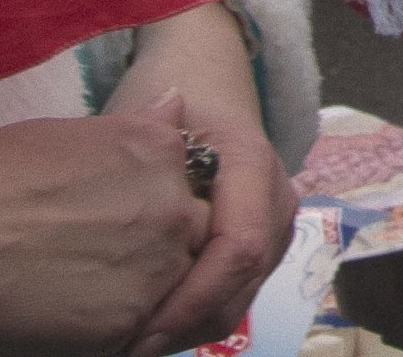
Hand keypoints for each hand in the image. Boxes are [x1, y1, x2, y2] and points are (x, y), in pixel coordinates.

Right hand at [0, 97, 210, 356]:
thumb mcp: (72, 133)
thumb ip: (139, 131)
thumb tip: (178, 102)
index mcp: (162, 152)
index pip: (189, 184)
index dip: (150, 206)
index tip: (107, 217)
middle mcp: (173, 206)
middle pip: (189, 236)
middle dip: (153, 249)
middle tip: (86, 255)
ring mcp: (155, 267)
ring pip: (171, 288)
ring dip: (136, 290)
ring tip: (70, 284)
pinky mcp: (125, 324)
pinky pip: (137, 330)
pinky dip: (108, 329)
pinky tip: (61, 312)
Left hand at [108, 0, 297, 356]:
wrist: (203, 73)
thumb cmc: (164, 97)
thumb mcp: (144, 119)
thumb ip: (135, 158)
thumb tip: (127, 212)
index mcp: (251, 164)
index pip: (239, 248)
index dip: (193, 299)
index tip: (136, 335)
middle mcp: (274, 196)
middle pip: (245, 281)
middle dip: (190, 324)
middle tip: (127, 351)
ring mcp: (274, 220)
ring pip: (244, 293)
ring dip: (194, 325)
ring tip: (135, 345)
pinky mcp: (260, 237)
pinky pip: (236, 288)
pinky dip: (197, 314)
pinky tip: (154, 327)